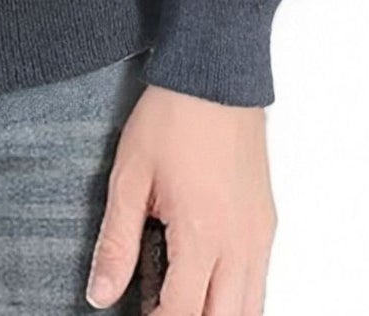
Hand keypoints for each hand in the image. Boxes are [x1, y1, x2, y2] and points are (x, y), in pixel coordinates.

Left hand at [86, 83, 275, 314]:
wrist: (215, 77)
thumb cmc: (172, 119)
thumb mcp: (129, 177)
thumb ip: (116, 242)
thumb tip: (100, 294)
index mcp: (202, 237)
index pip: (184, 314)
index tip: (136, 313)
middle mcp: (241, 246)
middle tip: (156, 307)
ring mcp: (260, 237)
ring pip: (251, 308)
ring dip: (218, 314)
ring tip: (181, 298)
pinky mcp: (267, 224)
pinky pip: (260, 281)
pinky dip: (237, 295)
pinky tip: (208, 280)